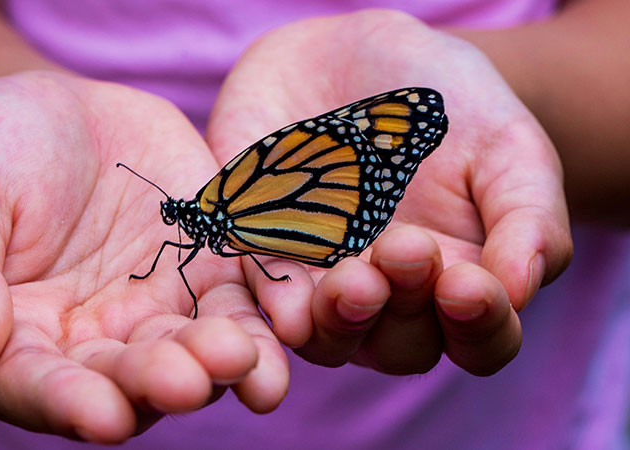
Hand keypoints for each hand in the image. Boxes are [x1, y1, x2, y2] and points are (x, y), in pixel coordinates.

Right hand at [0, 71, 287, 442]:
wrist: (58, 114)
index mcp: (15, 342)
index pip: (36, 387)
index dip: (66, 404)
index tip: (101, 415)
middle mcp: (91, 345)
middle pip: (126, 381)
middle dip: (158, 384)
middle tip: (188, 380)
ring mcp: (155, 313)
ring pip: (192, 353)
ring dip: (221, 365)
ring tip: (243, 359)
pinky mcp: (207, 275)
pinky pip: (240, 304)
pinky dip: (264, 319)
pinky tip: (288, 324)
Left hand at [207, 10, 572, 374]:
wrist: (356, 55)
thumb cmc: (450, 106)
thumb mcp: (508, 146)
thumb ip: (528, 218)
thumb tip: (519, 291)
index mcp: (459, 282)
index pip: (481, 340)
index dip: (480, 326)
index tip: (468, 284)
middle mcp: (390, 298)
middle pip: (401, 347)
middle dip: (404, 309)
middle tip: (404, 248)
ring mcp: (323, 282)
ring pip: (329, 338)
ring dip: (340, 320)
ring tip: (352, 279)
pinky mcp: (264, 254)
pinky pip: (263, 295)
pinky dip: (275, 303)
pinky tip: (287, 302)